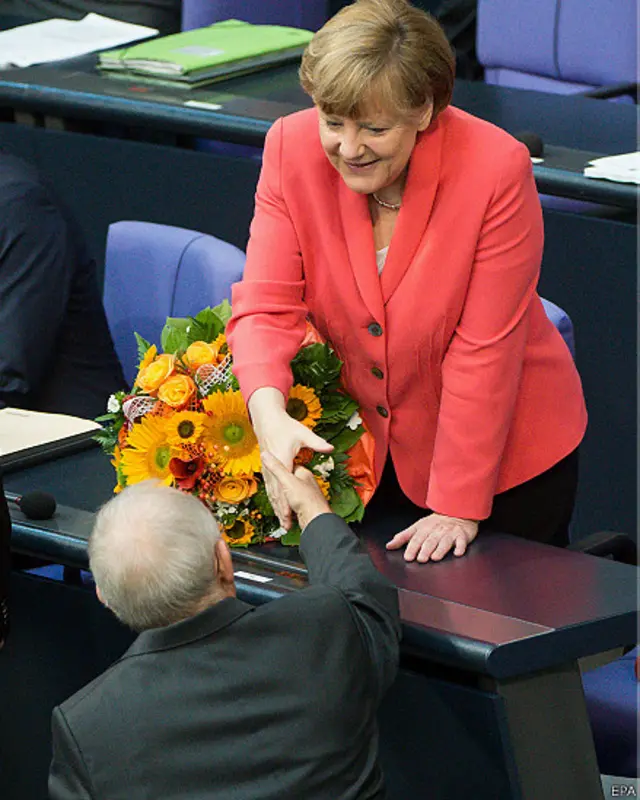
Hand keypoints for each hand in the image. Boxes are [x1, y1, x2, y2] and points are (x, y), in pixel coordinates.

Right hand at [255, 411, 332, 529]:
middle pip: (277, 492)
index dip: (286, 500)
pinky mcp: (267, 469)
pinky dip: (273, 499)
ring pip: (272, 492)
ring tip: (282, 522)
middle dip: (281, 510)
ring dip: (277, 507)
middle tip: (286, 525)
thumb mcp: (303, 434)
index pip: (285, 484)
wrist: (267, 420)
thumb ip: (316, 443)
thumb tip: (330, 447)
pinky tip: (277, 508)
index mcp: (283, 459)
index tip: (289, 512)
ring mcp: (268, 468)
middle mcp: (274, 466)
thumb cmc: (285, 426)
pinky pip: (270, 487)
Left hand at [386, 513, 478, 562]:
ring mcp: (449, 532)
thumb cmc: (435, 523)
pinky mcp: (462, 535)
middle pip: (430, 540)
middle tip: (420, 559)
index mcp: (424, 528)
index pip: (416, 538)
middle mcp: (436, 530)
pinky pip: (462, 541)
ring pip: (444, 541)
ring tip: (435, 558)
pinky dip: (460, 547)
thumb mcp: (417, 527)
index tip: (408, 556)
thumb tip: (389, 546)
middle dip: (425, 549)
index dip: (411, 547)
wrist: (456, 512)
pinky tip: (457, 553)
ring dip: (440, 549)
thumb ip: (403, 537)